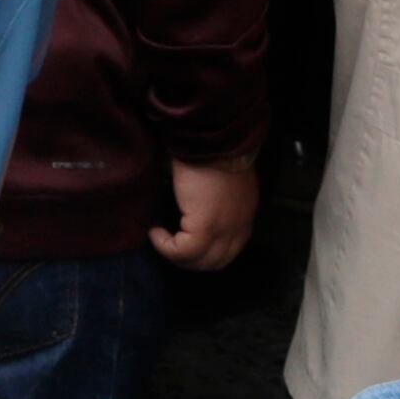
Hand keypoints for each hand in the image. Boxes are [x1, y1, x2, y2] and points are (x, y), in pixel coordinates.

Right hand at [151, 149, 257, 269]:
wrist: (211, 136)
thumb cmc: (212, 148)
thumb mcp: (224, 179)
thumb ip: (219, 198)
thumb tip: (198, 206)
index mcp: (244, 216)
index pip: (229, 250)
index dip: (205, 251)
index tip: (184, 238)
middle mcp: (239, 228)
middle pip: (216, 262)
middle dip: (191, 260)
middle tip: (170, 245)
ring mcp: (224, 230)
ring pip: (200, 262)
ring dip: (177, 255)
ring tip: (160, 237)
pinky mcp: (206, 227)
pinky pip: (183, 252)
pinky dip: (166, 246)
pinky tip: (155, 232)